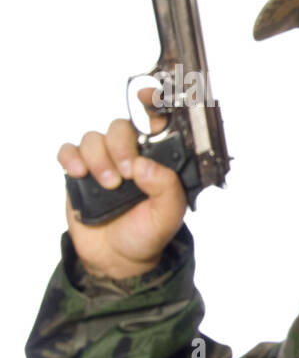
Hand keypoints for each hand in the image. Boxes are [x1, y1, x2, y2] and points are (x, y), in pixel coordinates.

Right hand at [58, 89, 186, 278]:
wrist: (118, 258)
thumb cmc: (147, 232)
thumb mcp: (169, 216)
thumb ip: (167, 189)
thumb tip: (145, 165)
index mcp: (158, 160)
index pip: (157, 123)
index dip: (153, 105)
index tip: (148, 99)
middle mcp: (131, 155)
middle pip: (121, 128)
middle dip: (122, 147)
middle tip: (127, 174)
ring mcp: (103, 161)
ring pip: (95, 138)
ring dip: (100, 158)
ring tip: (109, 185)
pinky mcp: (79, 171)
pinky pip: (69, 150)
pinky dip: (72, 157)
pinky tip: (79, 174)